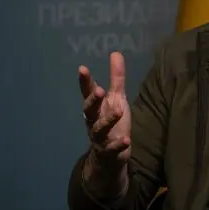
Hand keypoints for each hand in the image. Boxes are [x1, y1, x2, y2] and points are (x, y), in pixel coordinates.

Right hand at [79, 52, 130, 167]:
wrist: (110, 156)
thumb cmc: (113, 122)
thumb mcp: (117, 98)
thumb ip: (116, 78)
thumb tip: (116, 52)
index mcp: (96, 107)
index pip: (88, 92)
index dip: (85, 81)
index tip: (82, 69)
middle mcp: (94, 121)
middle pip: (89, 110)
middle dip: (93, 100)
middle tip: (99, 90)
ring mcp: (100, 137)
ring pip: (100, 129)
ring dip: (108, 120)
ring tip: (118, 111)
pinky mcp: (108, 152)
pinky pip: (111, 149)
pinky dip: (118, 145)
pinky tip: (126, 141)